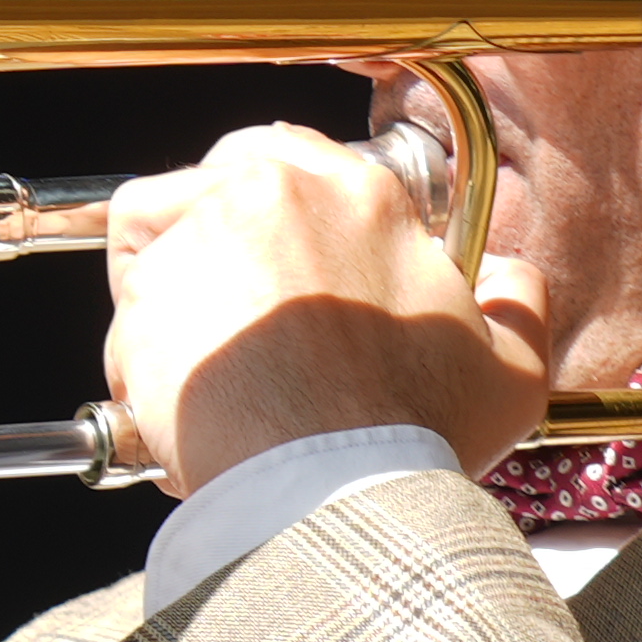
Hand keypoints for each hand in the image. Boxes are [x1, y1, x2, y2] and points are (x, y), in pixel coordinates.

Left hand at [98, 126, 558, 493]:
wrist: (330, 487)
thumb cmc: (412, 437)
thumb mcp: (511, 372)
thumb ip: (517, 308)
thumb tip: (512, 281)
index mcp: (363, 198)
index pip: (292, 154)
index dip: (270, 203)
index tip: (270, 254)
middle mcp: (278, 194)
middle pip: (213, 178)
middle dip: (203, 231)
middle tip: (221, 304)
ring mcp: (205, 233)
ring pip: (157, 238)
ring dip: (168, 298)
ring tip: (200, 371)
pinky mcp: (148, 289)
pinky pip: (124, 306)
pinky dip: (135, 349)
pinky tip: (171, 402)